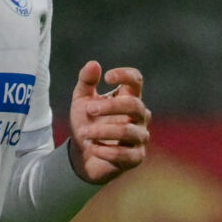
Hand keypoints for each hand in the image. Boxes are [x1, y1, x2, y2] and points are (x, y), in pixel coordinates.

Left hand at [66, 61, 149, 183]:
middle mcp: (140, 116)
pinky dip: (103, 150)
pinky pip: (123, 153)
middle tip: (89, 109)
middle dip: (110, 107)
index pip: (136, 80)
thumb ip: (86, 82)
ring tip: (83, 133)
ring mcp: (140, 137)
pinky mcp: (135, 157)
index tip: (107, 77)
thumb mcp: (81, 100)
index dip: (125, 75)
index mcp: (129, 98)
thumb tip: (94, 64)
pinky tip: (90, 146)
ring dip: (102, 131)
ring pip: (128, 131)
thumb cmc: (87, 123)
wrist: (82, 155)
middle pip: (135, 105)